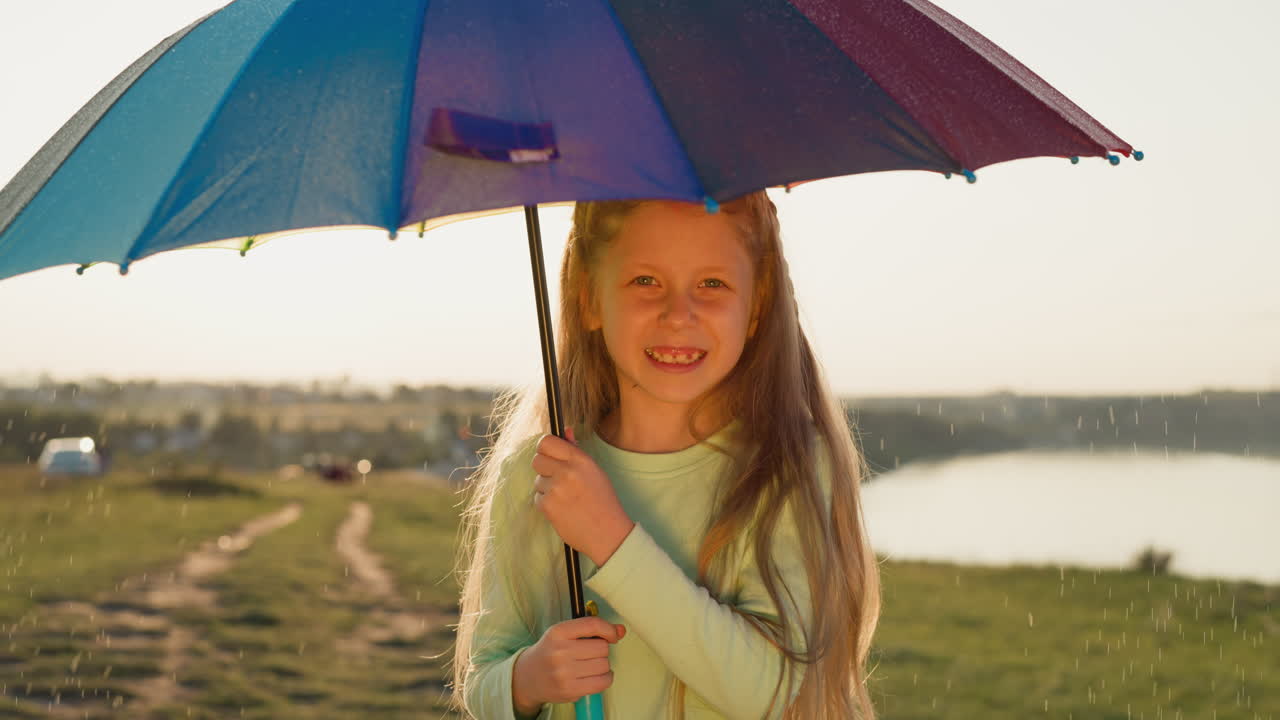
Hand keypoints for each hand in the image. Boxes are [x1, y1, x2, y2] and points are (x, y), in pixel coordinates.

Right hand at [512, 616, 626, 713]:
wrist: (528, 677)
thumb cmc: (551, 652)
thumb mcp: (566, 634)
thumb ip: (594, 629)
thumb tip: (621, 630)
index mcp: (558, 632)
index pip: (593, 625)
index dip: (609, 629)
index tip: (612, 636)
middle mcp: (560, 651)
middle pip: (602, 647)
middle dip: (602, 650)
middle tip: (590, 653)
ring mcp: (564, 672)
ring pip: (604, 665)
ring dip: (603, 665)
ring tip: (590, 665)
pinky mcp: (570, 690)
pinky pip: (602, 682)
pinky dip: (606, 678)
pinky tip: (597, 675)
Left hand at [532, 428, 634, 566]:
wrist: (607, 533)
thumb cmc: (603, 501)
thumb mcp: (594, 471)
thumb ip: (576, 450)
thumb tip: (565, 430)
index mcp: (580, 460)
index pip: (547, 442)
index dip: (545, 448)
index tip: (549, 455)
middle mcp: (567, 471)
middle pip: (536, 460)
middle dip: (544, 468)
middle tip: (557, 478)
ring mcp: (555, 488)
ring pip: (537, 480)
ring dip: (547, 488)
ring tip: (566, 498)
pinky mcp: (547, 505)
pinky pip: (537, 497)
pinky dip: (547, 503)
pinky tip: (563, 509)